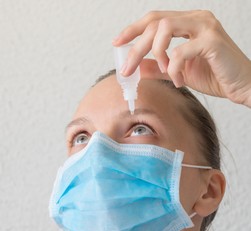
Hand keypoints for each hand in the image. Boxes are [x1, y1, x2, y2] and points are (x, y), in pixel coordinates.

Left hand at [112, 10, 250, 107]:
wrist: (241, 86)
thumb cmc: (214, 75)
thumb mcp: (178, 71)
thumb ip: (158, 67)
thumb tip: (137, 67)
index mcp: (187, 23)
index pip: (153, 19)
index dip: (132, 29)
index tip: (116, 43)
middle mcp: (196, 19)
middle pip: (154, 23)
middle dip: (136, 47)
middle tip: (127, 68)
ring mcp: (206, 27)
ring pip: (164, 28)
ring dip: (156, 53)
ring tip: (164, 71)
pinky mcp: (212, 41)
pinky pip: (181, 51)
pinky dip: (174, 68)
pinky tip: (179, 81)